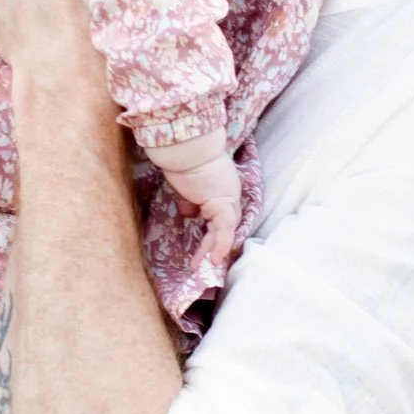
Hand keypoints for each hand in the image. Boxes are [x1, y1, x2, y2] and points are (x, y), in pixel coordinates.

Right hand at [160, 151, 242, 268]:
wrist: (187, 148)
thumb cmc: (184, 161)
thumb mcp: (187, 187)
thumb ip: (190, 201)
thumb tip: (189, 213)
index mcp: (222, 188)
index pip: (222, 215)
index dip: (216, 233)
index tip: (207, 248)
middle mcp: (229, 194)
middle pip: (226, 225)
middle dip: (215, 244)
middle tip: (207, 262)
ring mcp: (229, 198)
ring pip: (226, 229)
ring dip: (215, 249)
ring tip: (205, 265)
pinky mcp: (223, 203)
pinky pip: (224, 229)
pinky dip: (221, 244)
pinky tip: (214, 258)